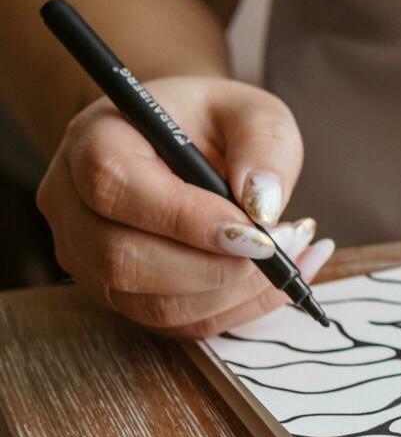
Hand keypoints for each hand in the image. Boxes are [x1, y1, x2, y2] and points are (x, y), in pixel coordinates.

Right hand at [37, 76, 334, 337]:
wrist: (182, 143)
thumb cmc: (212, 122)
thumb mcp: (251, 112)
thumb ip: (263, 145)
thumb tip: (263, 204)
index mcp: (94, 141)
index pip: (118, 187)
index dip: (188, 219)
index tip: (256, 232)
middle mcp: (73, 205)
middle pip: (124, 260)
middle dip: (217, 268)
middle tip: (284, 247)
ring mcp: (88, 258)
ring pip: (153, 304)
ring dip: (234, 294)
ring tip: (292, 258)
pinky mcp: (118, 295)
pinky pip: (175, 323)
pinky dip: (236, 309)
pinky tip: (279, 280)